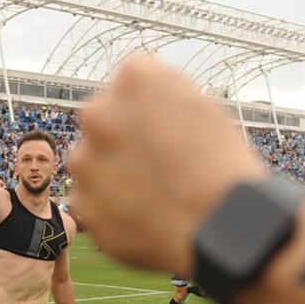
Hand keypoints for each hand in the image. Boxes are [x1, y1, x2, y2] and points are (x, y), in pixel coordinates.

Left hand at [71, 56, 264, 275]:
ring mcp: (86, 160)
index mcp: (134, 78)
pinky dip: (112, 208)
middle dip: (123, 137)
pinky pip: (93, 202)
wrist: (219, 225)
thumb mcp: (202, 106)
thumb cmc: (221, 166)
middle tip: (159, 164)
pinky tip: (145, 216)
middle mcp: (98, 113)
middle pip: (104, 120)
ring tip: (154, 194)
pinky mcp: (83, 203)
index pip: (132, 85)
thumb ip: (162, 94)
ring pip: (93, 162)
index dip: (154, 110)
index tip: (172, 131)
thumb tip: (145, 99)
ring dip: (113, 172)